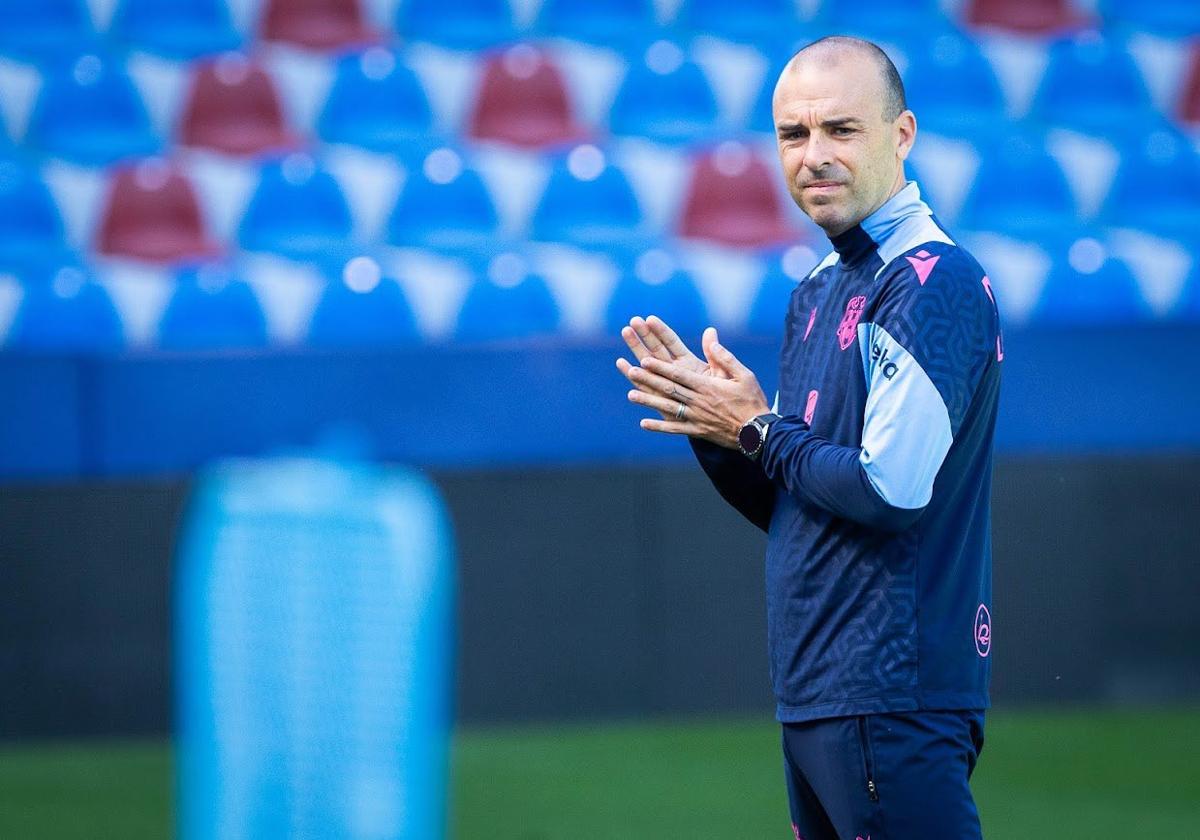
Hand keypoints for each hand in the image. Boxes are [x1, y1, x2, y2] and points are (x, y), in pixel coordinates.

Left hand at [619, 321, 770, 449]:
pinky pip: (675, 429)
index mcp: (708, 386)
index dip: (661, 367)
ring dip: (648, 401)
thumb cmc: (752, 401)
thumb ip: (725, 357)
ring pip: (668, 408)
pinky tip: (644, 423)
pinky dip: (659, 427)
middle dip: (649, 379)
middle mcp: (698, 401)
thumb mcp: (744, 374)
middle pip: (669, 388)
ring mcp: (696, 417)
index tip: (645, 360)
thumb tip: (711, 338)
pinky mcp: (698, 431)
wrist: (758, 432)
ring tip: (630, 395)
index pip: (679, 375)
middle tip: (631, 371)